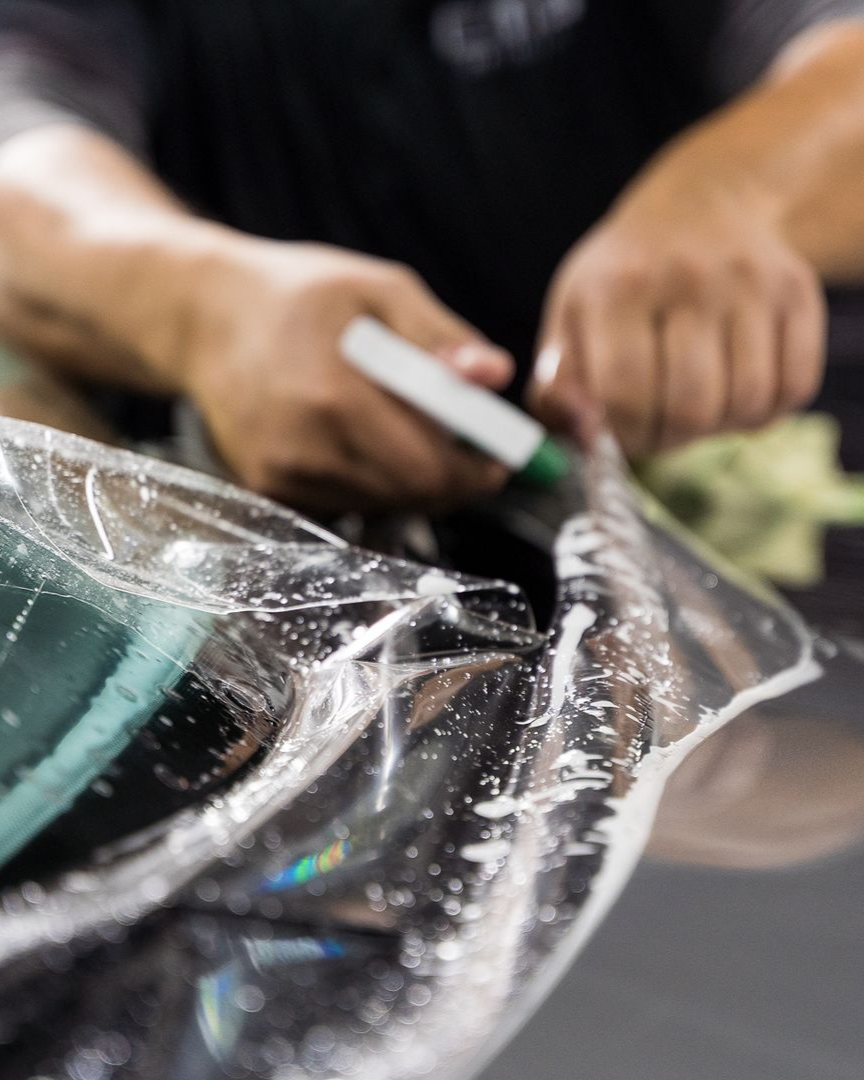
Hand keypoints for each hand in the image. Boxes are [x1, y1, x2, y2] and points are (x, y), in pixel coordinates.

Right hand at [176, 239, 512, 513]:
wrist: (203, 317)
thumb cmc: (302, 294)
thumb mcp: (380, 289)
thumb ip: (440, 337)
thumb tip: (495, 375)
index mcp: (336, 394)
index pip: (428, 467)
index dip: (476, 470)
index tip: (500, 458)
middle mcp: (303, 447)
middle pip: (409, 496)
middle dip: (450, 478)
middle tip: (462, 446)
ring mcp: (281, 474)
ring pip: (381, 505)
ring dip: (411, 481)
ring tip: (402, 429)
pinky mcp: (268, 488)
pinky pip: (346, 504)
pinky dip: (370, 482)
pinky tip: (359, 439)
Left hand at [528, 163, 825, 457]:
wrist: (699, 207)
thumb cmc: (621, 284)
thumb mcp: (571, 321)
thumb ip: (560, 391)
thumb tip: (584, 440)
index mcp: (615, 286)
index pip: (622, 393)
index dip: (622, 435)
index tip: (621, 435)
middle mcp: (686, 274)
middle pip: (690, 407)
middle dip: (671, 438)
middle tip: (660, 427)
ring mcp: (749, 280)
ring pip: (746, 402)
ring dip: (719, 426)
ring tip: (696, 406)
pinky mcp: (798, 291)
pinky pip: (794, 386)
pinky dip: (764, 410)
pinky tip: (735, 392)